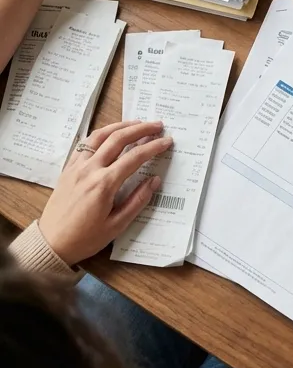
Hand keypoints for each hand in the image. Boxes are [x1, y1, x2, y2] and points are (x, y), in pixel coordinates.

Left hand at [37, 120, 171, 264]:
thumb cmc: (84, 238)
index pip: (134, 158)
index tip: (167, 141)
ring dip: (120, 126)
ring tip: (136, 123)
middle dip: (140, 129)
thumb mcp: (117, 225)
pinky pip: (84, 145)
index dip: (154, 147)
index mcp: (104, 184)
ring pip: (99, 136)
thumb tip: (154, 180)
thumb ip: (137, 200)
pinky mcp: (68, 170)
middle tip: (157, 125)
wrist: (51, 243)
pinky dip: (100, 135)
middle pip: (118, 139)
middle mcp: (89, 170)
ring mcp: (76, 167)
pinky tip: (110, 135)